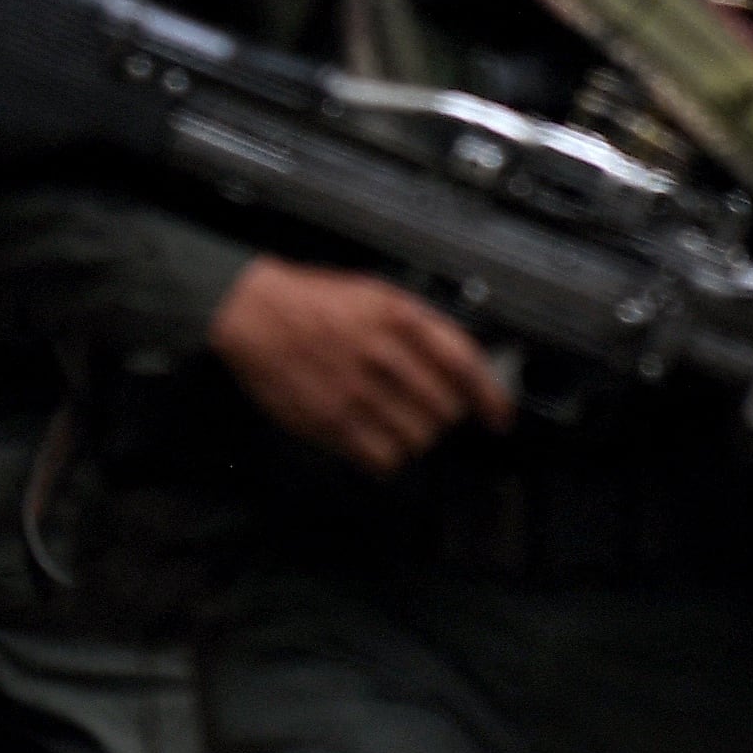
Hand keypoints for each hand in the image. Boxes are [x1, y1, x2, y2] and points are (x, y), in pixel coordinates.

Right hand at [209, 257, 513, 476]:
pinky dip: (388, 458)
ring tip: (396, 424)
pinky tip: (376, 442)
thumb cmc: (312, 302)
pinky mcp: (330, 422)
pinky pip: (383, 459)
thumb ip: (419, 326)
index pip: (463, 363)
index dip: (490, 396)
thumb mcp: (375, 293)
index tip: (499, 417)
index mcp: (398, 317)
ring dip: (415, 438)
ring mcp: (356, 391)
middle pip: (445, 410)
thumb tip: (461, 365)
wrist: (253, 313)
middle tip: (425, 411)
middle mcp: (382, 354)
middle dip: (442, 416)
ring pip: (418, 439)